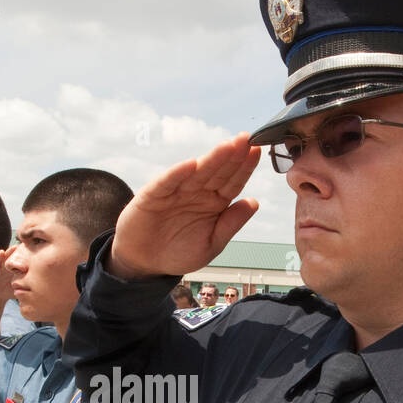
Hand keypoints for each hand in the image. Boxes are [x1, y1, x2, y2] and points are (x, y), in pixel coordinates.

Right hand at [111, 134, 260, 277]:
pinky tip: (191, 165)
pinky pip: (168, 182)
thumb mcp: (210, 245)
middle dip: (233, 155)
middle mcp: (198, 192)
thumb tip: (254, 202)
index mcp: (215, 203)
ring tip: (228, 146)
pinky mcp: (154, 194)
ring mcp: (177, 191)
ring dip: (212, 159)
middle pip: (219, 171)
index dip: (245, 167)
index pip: (233, 182)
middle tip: (247, 139)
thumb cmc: (178, 252)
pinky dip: (178, 173)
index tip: (258, 152)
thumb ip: (230, 224)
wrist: (144, 262)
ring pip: (197, 172)